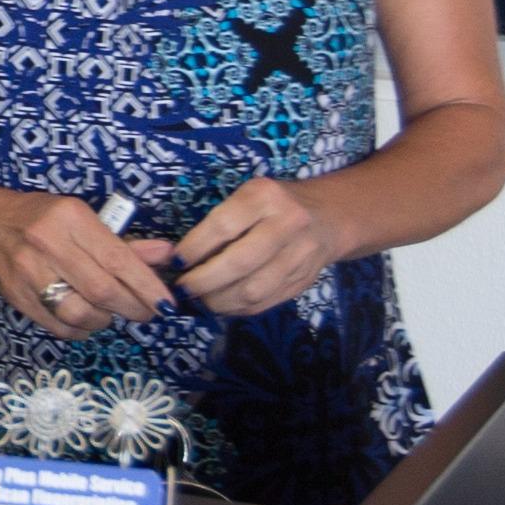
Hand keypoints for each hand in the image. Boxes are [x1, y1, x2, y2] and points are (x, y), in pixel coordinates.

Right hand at [0, 187, 175, 339]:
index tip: (166, 304)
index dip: (146, 286)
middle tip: (147, 313)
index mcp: (71, 218)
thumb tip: (166, 256)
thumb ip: (124, 242)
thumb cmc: (45, 219)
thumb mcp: (84, 219)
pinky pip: (58, 326)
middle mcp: (48, 243)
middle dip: (131, 308)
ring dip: (104, 320)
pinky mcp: (17, 296)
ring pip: (79, 313)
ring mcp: (28, 272)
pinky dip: (81, 329)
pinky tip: (87, 320)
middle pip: (100, 290)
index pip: (117, 259)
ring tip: (110, 312)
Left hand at [168, 176, 343, 318]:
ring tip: (200, 300)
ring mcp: (300, 255)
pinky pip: (266, 302)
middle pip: (239, 262)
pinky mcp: (304, 281)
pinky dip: (238, 308)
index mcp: (265, 196)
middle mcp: (287, 224)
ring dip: (220, 301)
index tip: (176, 261)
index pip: (223, 225)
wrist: (328, 216)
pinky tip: (223, 305)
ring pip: (253, 289)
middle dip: (204, 281)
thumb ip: (222, 221)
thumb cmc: (275, 203)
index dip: (195, 248)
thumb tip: (181, 256)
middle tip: (183, 288)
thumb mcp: (250, 196)